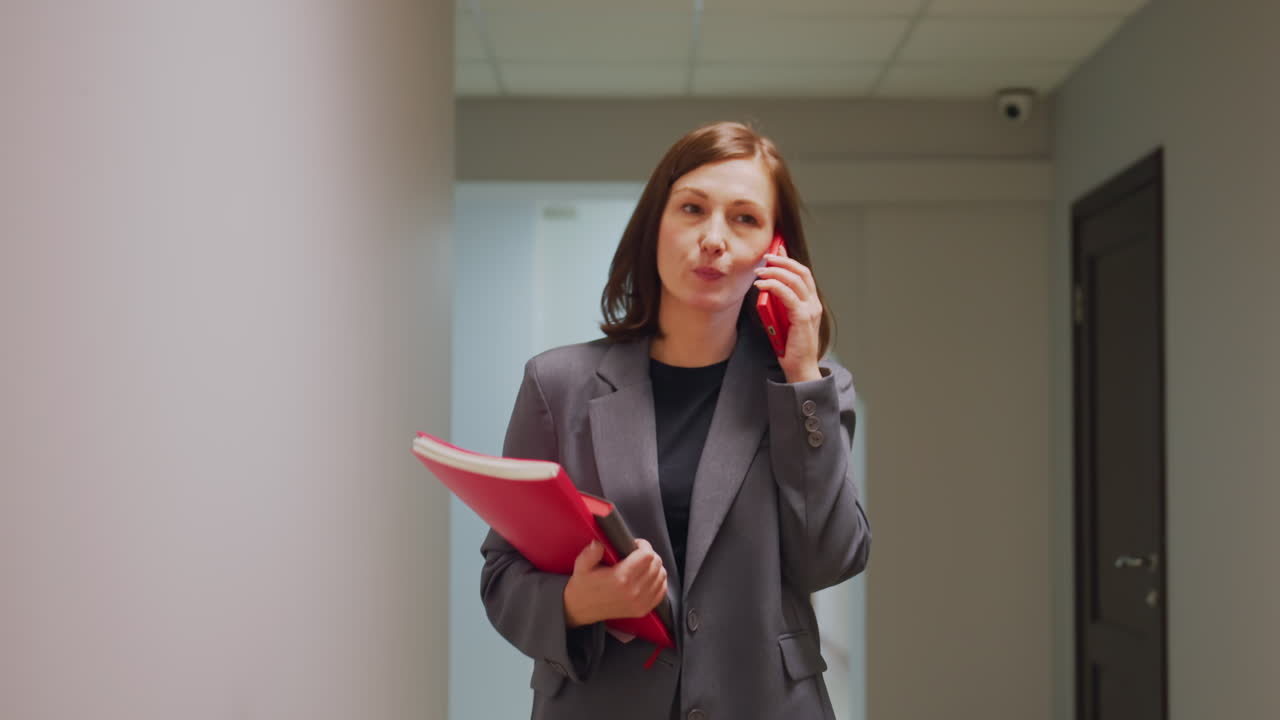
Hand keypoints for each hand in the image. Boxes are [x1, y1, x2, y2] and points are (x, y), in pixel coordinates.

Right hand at [563, 538, 667, 627]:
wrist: (580, 610)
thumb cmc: (583, 587)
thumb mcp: (581, 566)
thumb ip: (591, 553)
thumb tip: (599, 543)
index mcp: (620, 578)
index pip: (647, 555)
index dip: (643, 545)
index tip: (635, 544)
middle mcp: (633, 591)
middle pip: (656, 564)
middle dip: (650, 554)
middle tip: (639, 553)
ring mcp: (640, 602)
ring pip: (661, 576)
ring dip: (655, 567)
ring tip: (643, 564)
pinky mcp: (642, 610)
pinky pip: (661, 591)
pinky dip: (659, 581)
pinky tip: (649, 577)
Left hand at [754, 253, 822, 382]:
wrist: (800, 368)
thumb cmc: (790, 347)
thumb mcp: (783, 320)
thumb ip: (780, 304)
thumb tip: (767, 287)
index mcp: (811, 303)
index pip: (803, 274)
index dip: (789, 260)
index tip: (776, 251)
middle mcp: (814, 304)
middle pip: (801, 272)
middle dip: (782, 260)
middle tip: (765, 258)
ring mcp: (810, 310)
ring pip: (795, 280)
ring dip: (775, 272)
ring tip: (760, 271)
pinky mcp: (802, 318)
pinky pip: (788, 295)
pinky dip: (773, 286)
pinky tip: (761, 285)